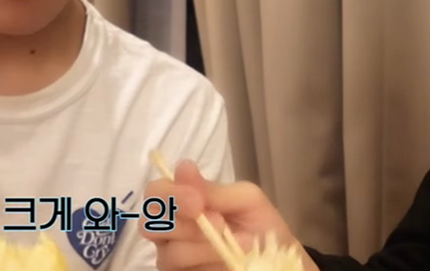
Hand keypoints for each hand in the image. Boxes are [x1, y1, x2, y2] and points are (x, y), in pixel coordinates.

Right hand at [140, 161, 318, 270]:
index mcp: (181, 202)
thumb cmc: (260, 225)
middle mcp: (170, 229)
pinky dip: (207, 265)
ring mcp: (173, 257)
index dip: (170, 194)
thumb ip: (214, 189)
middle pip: (150, 223)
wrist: (279, 260)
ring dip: (205, 247)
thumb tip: (183, 168)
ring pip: (169, 253)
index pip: (155, 192)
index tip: (198, 200)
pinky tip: (228, 261)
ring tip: (237, 245)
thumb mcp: (246, 200)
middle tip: (218, 224)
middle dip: (185, 223)